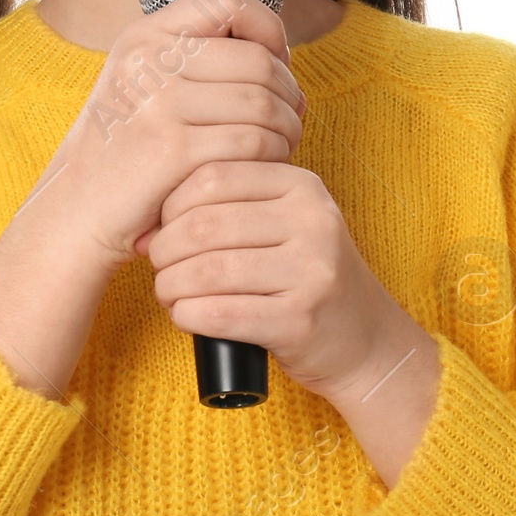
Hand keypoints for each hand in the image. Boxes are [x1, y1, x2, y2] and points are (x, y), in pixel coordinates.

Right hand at [51, 0, 305, 273]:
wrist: (75, 212)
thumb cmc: (124, 155)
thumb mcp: (145, 87)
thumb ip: (202, 64)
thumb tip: (285, 64)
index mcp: (143, 37)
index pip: (226, 0)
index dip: (267, 28)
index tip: (275, 65)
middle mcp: (147, 60)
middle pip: (258, 60)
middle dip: (288, 94)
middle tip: (288, 122)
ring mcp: (158, 103)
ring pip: (263, 103)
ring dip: (286, 130)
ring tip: (277, 148)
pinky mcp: (172, 150)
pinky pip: (253, 143)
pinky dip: (271, 159)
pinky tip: (259, 172)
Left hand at [136, 159, 410, 399]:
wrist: (365, 339)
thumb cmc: (307, 276)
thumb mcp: (287, 223)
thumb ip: (234, 206)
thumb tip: (150, 222)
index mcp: (302, 186)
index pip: (213, 176)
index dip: (172, 204)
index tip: (162, 229)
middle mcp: (312, 221)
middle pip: (204, 224)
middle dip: (165, 249)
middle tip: (158, 266)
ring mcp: (310, 271)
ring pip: (207, 270)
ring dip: (171, 285)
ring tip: (168, 292)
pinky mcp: (299, 320)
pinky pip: (220, 314)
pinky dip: (188, 316)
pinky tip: (185, 316)